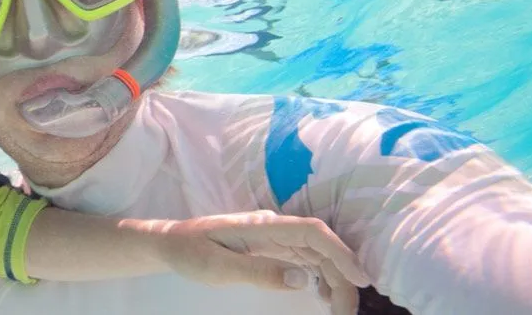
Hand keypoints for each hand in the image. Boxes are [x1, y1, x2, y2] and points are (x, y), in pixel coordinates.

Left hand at [150, 211, 371, 314]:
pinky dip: (320, 277)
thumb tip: (302, 279)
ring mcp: (274, 238)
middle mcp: (274, 228)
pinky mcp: (271, 248)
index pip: (313, 233)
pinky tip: (323, 296)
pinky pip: (304, 260)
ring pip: (316, 255)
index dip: (341, 253)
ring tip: (340, 309)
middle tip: (348, 311)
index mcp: (263, 226)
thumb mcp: (218, 267)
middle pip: (321, 247)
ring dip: (334, 279)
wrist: (170, 242)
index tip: (361, 278)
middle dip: (342, 275)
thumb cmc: (190, 252)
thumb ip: (259, 272)